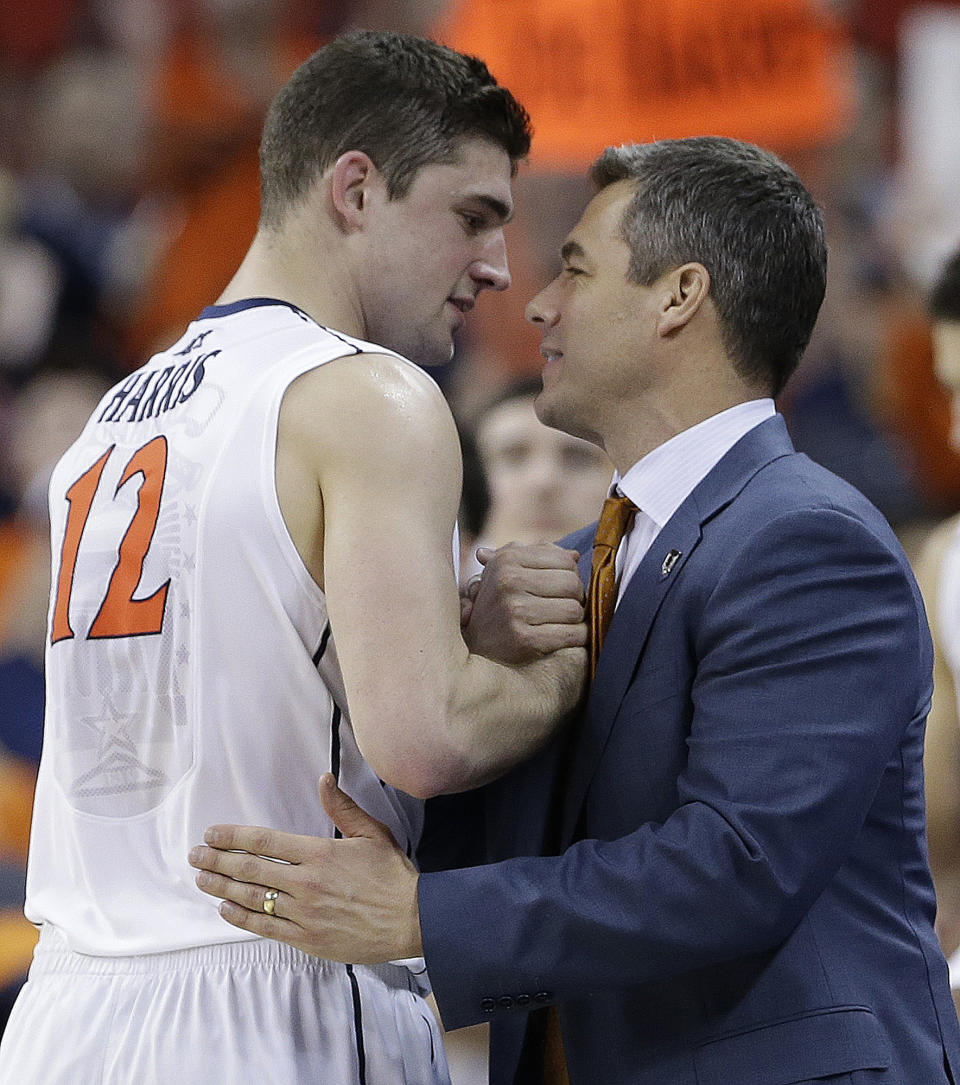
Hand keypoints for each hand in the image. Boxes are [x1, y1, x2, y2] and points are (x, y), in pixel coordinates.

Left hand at [188, 775, 421, 962]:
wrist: (411, 919)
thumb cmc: (392, 875)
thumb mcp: (371, 833)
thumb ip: (342, 807)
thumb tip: (323, 780)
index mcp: (320, 853)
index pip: (265, 841)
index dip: (234, 836)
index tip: (212, 833)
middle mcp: (306, 882)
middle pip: (250, 870)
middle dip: (217, 861)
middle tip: (194, 855)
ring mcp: (304, 913)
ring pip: (252, 899)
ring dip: (221, 888)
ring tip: (200, 880)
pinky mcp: (306, 939)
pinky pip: (265, 928)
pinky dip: (241, 918)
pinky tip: (225, 909)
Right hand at [463, 542, 585, 662]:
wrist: (476, 646)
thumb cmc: (499, 604)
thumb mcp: (508, 571)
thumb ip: (539, 557)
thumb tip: (575, 555)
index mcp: (506, 560)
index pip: (564, 560)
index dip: (572, 574)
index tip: (563, 587)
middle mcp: (508, 581)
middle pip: (572, 583)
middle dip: (577, 597)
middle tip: (568, 606)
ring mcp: (515, 610)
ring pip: (574, 609)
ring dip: (577, 619)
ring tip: (566, 622)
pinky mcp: (524, 639)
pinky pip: (571, 634)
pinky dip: (578, 636)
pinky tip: (571, 637)